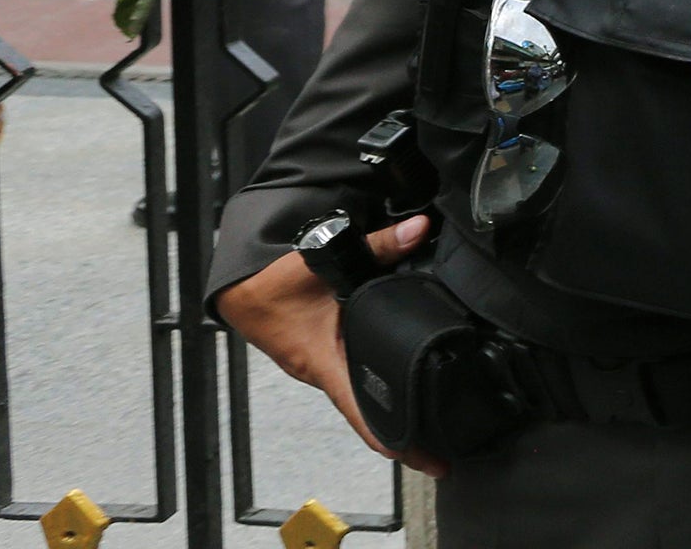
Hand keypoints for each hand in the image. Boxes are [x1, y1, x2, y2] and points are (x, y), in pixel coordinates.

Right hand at [216, 214, 447, 476]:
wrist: (240, 290)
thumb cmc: (273, 285)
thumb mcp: (323, 262)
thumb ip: (375, 245)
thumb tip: (418, 230)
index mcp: (326, 363)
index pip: (364, 411)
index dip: (396, 441)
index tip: (428, 460)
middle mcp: (329, 373)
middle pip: (372, 414)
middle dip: (409, 434)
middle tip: (450, 449)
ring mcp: (330, 368)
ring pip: (367, 398)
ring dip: (398, 411)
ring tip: (439, 424)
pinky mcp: (332, 356)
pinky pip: (361, 378)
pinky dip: (385, 387)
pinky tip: (411, 385)